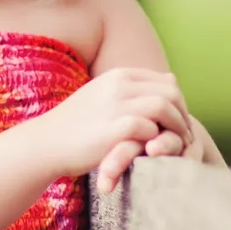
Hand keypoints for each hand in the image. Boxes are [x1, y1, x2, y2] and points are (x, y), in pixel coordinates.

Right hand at [39, 68, 193, 191]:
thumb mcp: (103, 97)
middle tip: (186, 138)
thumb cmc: (75, 126)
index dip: (179, 104)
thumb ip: (132, 90)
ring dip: (177, 129)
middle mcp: (118, 85)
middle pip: (171, 92)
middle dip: (183, 116)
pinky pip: (150, 129)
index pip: (166, 81)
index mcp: (117, 75)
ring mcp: (116, 105)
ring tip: (178, 147)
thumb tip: (170, 80)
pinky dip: (160, 141)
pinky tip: (159, 154)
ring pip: (165, 107)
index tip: (180, 124)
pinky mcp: (113, 128)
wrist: (45, 143)